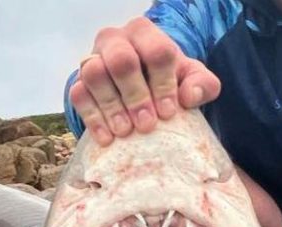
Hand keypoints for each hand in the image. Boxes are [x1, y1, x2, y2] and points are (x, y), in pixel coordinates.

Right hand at [70, 17, 220, 145]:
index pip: (156, 51)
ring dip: (111, 106)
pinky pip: (78, 95)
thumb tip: (190, 97)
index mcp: (146, 34)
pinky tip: (108, 138)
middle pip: (120, 60)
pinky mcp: (79, 82)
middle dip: (135, 95)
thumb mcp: (192, 79)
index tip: (169, 112)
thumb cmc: (170, 79)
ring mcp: (93, 59)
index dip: (163, 83)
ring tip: (126, 131)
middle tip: (147, 124)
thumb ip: (202, 84)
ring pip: (94, 74)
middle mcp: (116, 40)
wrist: (144, 87)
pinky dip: (93, 118)